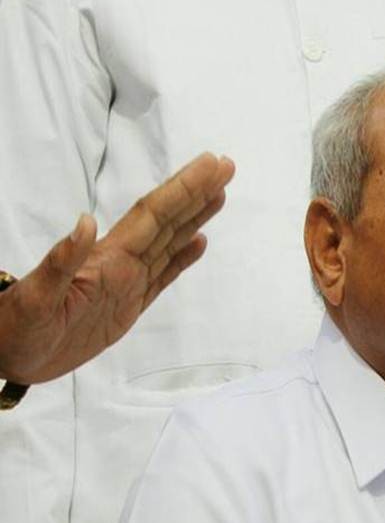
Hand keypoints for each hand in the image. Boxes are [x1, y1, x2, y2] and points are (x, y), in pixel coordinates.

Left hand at [0, 152, 234, 383]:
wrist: (9, 356)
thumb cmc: (15, 328)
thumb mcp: (33, 297)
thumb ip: (62, 261)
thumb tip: (86, 222)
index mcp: (107, 258)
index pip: (154, 214)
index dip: (182, 189)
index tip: (208, 165)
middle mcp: (122, 263)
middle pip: (168, 220)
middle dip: (196, 192)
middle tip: (225, 165)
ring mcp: (127, 283)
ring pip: (170, 242)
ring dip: (196, 217)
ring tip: (220, 194)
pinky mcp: (129, 306)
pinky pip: (163, 277)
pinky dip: (183, 259)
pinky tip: (199, 243)